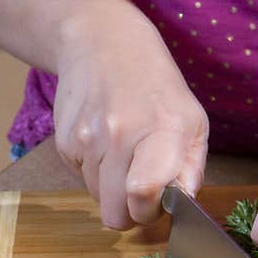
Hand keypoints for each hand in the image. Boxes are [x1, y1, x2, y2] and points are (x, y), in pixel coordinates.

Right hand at [53, 0, 208, 229]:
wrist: (103, 44)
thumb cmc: (157, 89)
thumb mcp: (192, 122)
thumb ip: (191, 169)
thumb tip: (184, 205)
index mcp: (160, 132)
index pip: (143, 193)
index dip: (150, 212)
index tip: (159, 204)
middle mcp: (119, 136)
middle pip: (116, 213)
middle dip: (132, 213)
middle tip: (145, 191)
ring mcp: (87, 140)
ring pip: (99, 200)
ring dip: (114, 190)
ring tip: (127, 156)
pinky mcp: (64, 143)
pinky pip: (82, 181)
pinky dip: (96, 173)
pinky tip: (107, 144)